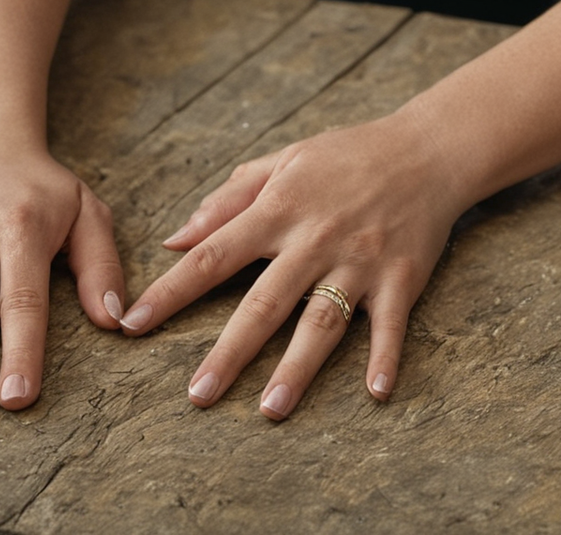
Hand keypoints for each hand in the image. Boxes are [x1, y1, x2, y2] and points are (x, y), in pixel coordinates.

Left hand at [119, 108, 464, 419]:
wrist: (427, 150)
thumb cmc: (345, 156)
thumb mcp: (281, 161)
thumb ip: (226, 200)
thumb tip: (174, 239)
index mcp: (279, 209)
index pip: (212, 257)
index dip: (170, 293)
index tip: (133, 325)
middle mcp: (315, 240)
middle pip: (264, 304)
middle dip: (229, 352)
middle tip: (197, 394)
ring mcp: (360, 262)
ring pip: (322, 322)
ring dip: (297, 368)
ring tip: (270, 409)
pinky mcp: (402, 277)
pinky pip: (391, 324)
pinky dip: (385, 357)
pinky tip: (377, 393)